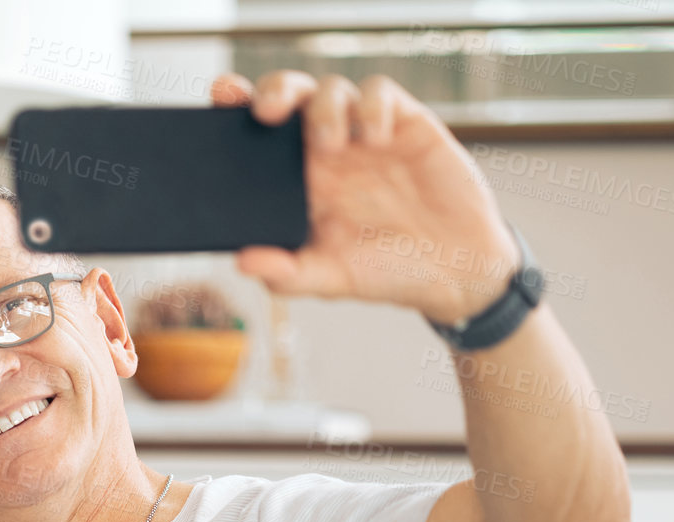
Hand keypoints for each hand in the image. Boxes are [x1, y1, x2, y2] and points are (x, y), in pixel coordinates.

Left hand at [212, 70, 520, 324]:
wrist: (454, 272)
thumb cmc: (385, 271)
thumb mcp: (330, 279)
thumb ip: (286, 274)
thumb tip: (242, 261)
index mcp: (299, 180)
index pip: (260, 135)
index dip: (237, 110)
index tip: (219, 99)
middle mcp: (327, 151)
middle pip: (291, 97)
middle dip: (274, 90)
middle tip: (268, 111)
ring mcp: (365, 136)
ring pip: (332, 90)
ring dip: (323, 107)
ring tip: (331, 143)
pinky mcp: (406, 125)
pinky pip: (381, 93)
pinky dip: (371, 106)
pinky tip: (374, 136)